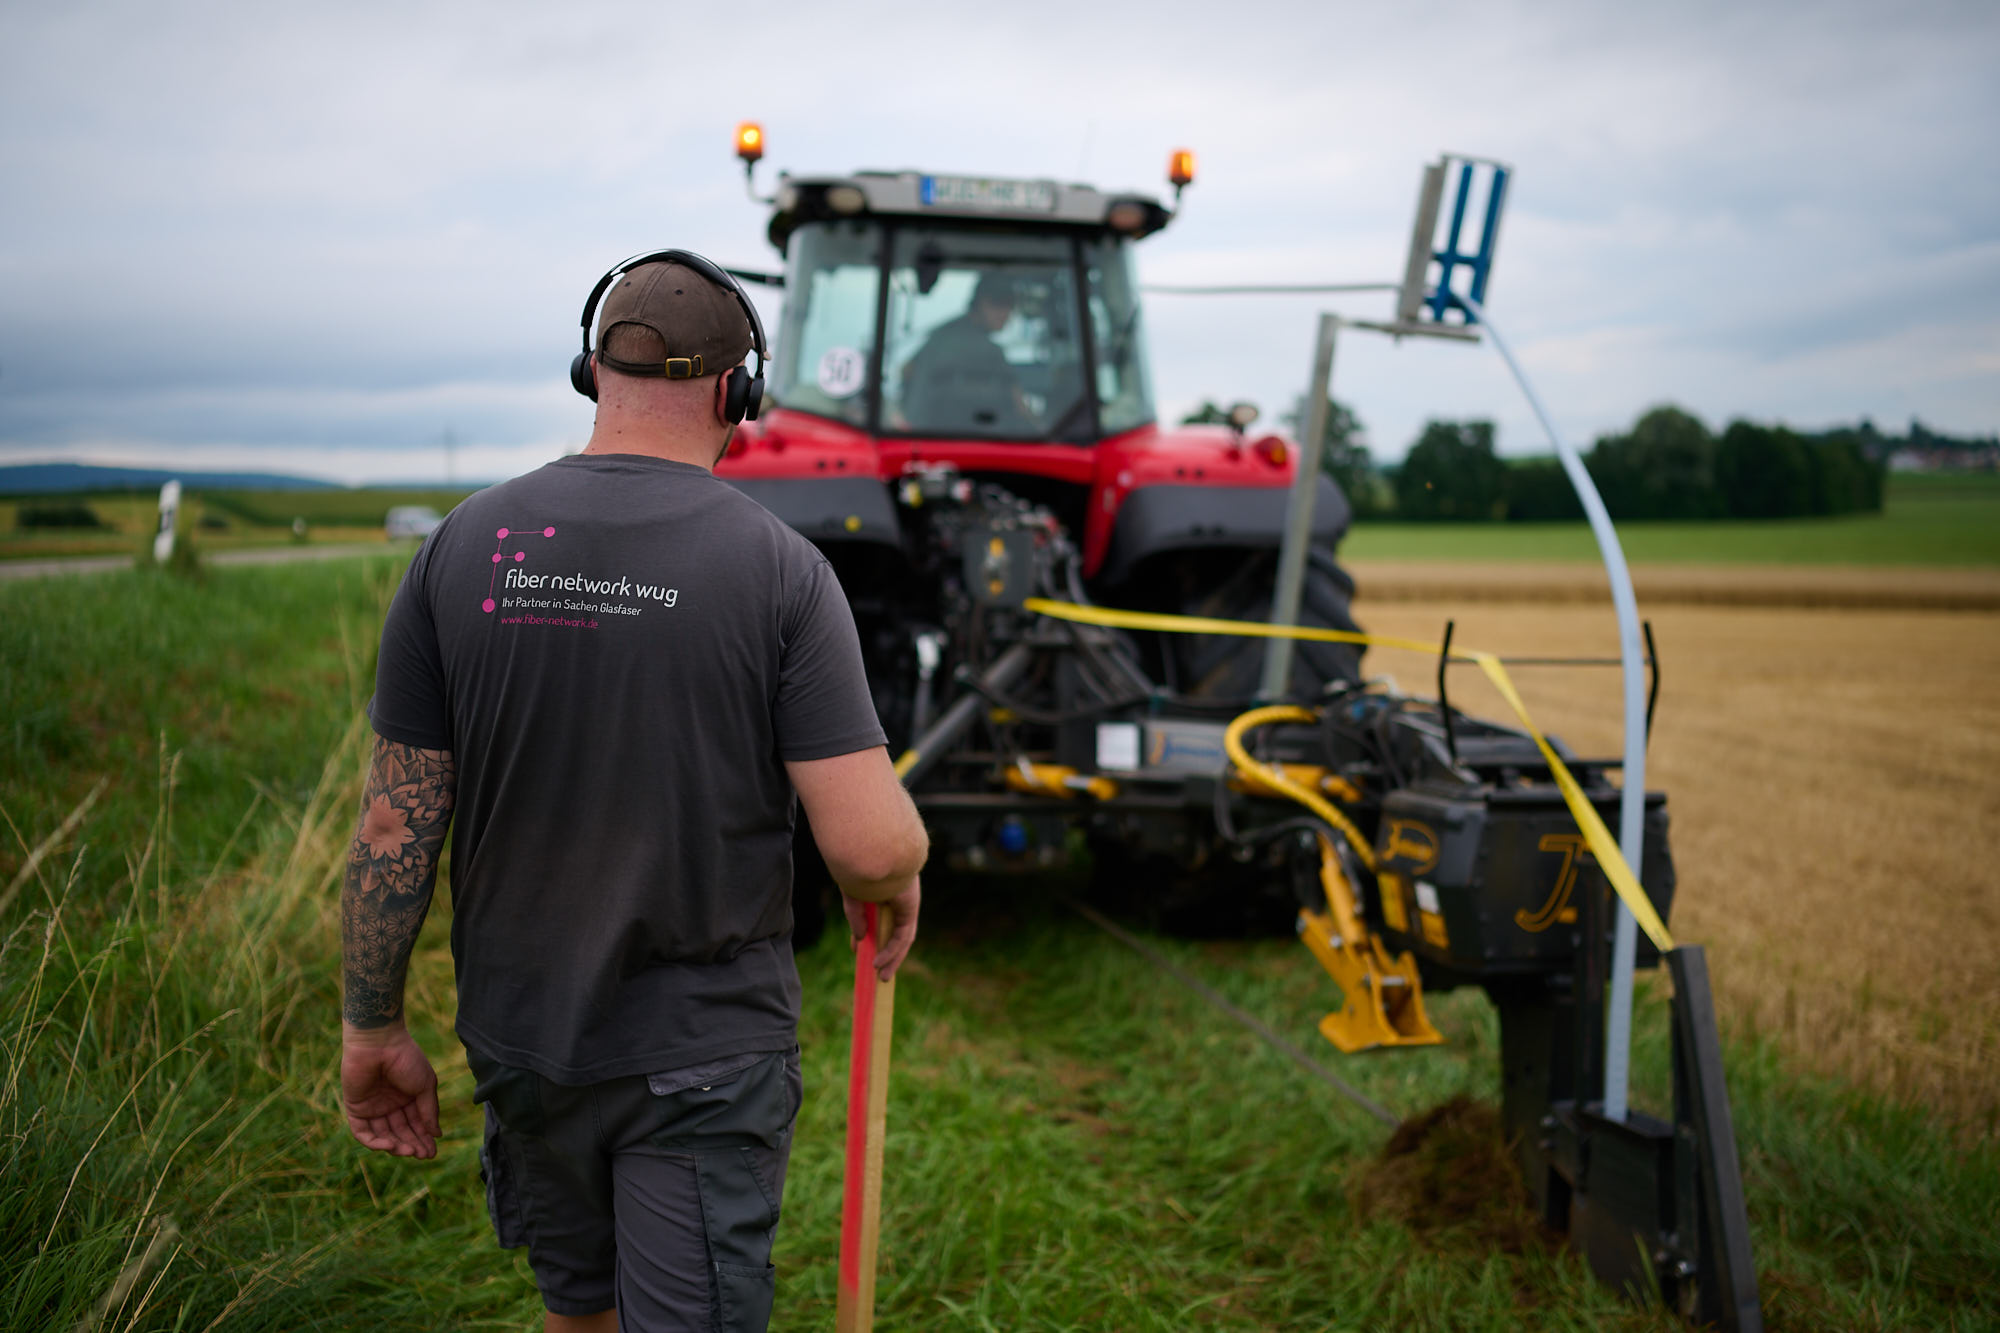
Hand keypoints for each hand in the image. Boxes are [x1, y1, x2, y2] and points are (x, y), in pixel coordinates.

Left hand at [341, 1023, 439, 1157]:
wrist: (379, 1043)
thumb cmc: (406, 1059)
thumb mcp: (425, 1086)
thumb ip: (429, 1111)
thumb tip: (437, 1134)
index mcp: (408, 1097)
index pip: (416, 1124)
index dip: (424, 1138)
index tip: (432, 1152)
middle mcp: (390, 1104)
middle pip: (401, 1132)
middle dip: (412, 1144)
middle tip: (423, 1155)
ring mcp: (373, 1107)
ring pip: (383, 1135)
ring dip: (395, 1145)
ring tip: (408, 1151)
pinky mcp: (355, 1109)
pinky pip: (363, 1132)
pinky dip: (374, 1142)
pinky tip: (389, 1145)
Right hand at [843, 878, 919, 981]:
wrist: (876, 853)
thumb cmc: (862, 868)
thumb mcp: (853, 896)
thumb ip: (856, 917)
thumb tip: (861, 937)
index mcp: (880, 890)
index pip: (876, 917)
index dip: (867, 934)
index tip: (857, 948)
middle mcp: (895, 897)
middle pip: (892, 930)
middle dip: (886, 951)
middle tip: (875, 970)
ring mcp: (905, 903)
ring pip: (901, 937)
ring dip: (893, 958)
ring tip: (882, 976)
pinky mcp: (910, 909)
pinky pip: (903, 936)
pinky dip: (893, 951)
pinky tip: (879, 961)